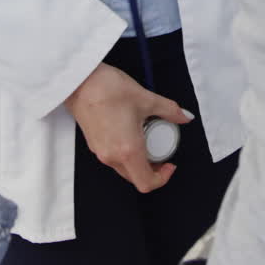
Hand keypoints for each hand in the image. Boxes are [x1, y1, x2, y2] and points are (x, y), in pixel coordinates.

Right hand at [64, 62, 192, 192]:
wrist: (79, 81)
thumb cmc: (109, 89)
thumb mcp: (146, 98)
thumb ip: (169, 110)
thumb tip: (185, 116)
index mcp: (128, 150)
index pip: (146, 183)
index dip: (162, 178)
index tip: (169, 164)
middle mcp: (112, 157)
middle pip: (135, 177)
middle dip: (152, 168)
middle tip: (160, 149)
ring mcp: (100, 152)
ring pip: (124, 168)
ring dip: (138, 160)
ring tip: (145, 136)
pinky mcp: (93, 144)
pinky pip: (113, 157)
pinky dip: (125, 152)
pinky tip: (129, 130)